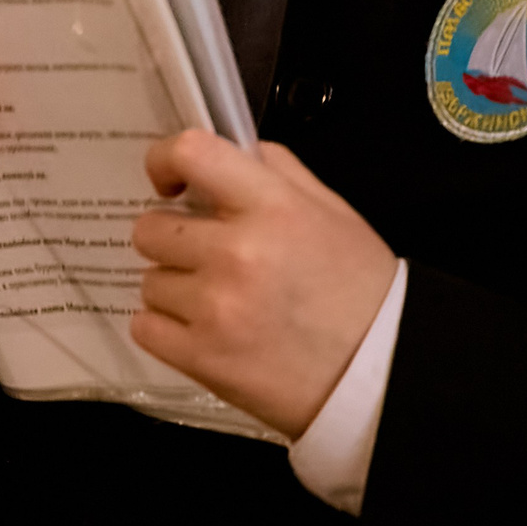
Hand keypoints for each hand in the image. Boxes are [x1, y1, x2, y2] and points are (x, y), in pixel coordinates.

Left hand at [129, 130, 397, 437]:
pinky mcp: (203, 358)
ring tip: (219, 302)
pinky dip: (166, 329)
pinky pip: (145, 327)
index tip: (170, 184)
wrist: (381, 373)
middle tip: (206, 256)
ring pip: (149, 280)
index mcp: (272, 207)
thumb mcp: (330, 211)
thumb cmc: (357, 288)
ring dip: (175, 288)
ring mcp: (216, 308)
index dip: (165, 160)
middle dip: (172, 239)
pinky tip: (204, 331)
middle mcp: (237, 253)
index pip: (191, 153)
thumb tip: (226, 152)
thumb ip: (275, 171)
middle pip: (150, 227)